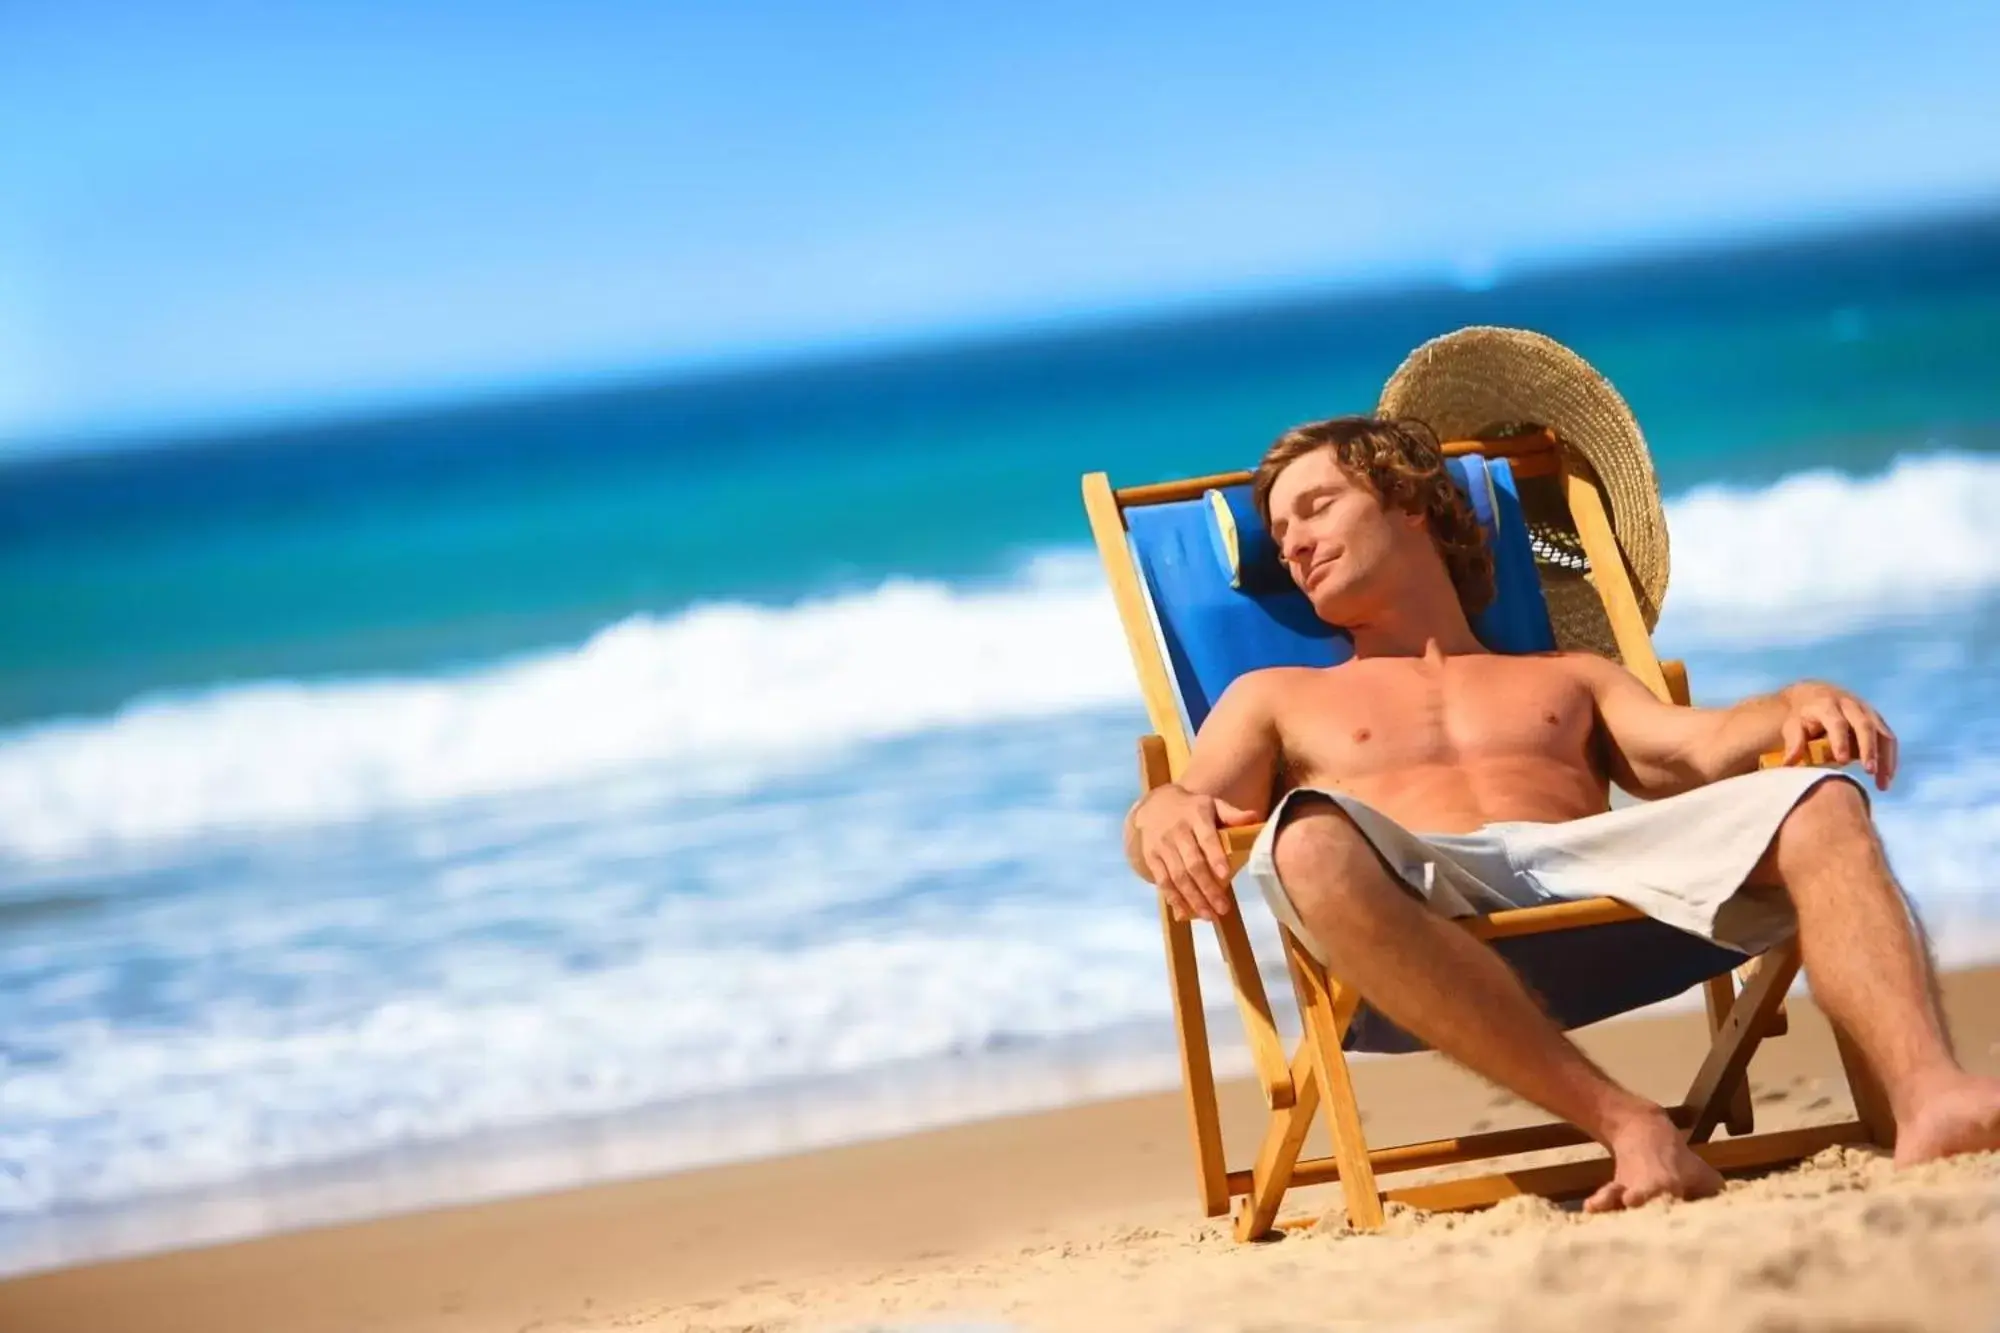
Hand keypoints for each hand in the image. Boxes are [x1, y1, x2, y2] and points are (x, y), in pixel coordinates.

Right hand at [1128, 785, 1260, 921]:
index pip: (1207, 838)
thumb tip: (1254, 818)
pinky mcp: (1151, 857)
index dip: (1215, 857)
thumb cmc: (1192, 809)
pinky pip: (1162, 880)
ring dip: (1192, 898)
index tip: (1225, 875)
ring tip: (1209, 915)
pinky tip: (1185, 912)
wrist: (1154, 804)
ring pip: (1177, 876)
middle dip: (1207, 888)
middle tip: (1222, 908)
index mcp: (1196, 816)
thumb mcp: (1212, 804)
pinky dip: (1173, 898)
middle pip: (1192, 864)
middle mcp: (1177, 831)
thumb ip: (1232, 814)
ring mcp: (1162, 846)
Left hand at [1778, 682, 1897, 790]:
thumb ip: (1794, 742)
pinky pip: (1888, 738)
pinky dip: (1890, 758)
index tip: (1842, 761)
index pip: (1836, 722)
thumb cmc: (1802, 715)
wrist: (1815, 693)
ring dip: (1886, 758)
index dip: (1840, 741)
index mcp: (1826, 705)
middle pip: (1864, 725)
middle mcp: (1850, 705)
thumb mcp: (1793, 724)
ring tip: (1883, 783)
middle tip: (1869, 771)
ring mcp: (1867, 710)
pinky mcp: (1877, 719)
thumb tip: (1789, 764)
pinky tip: (1887, 777)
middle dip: (1868, 748)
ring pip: (1882, 732)